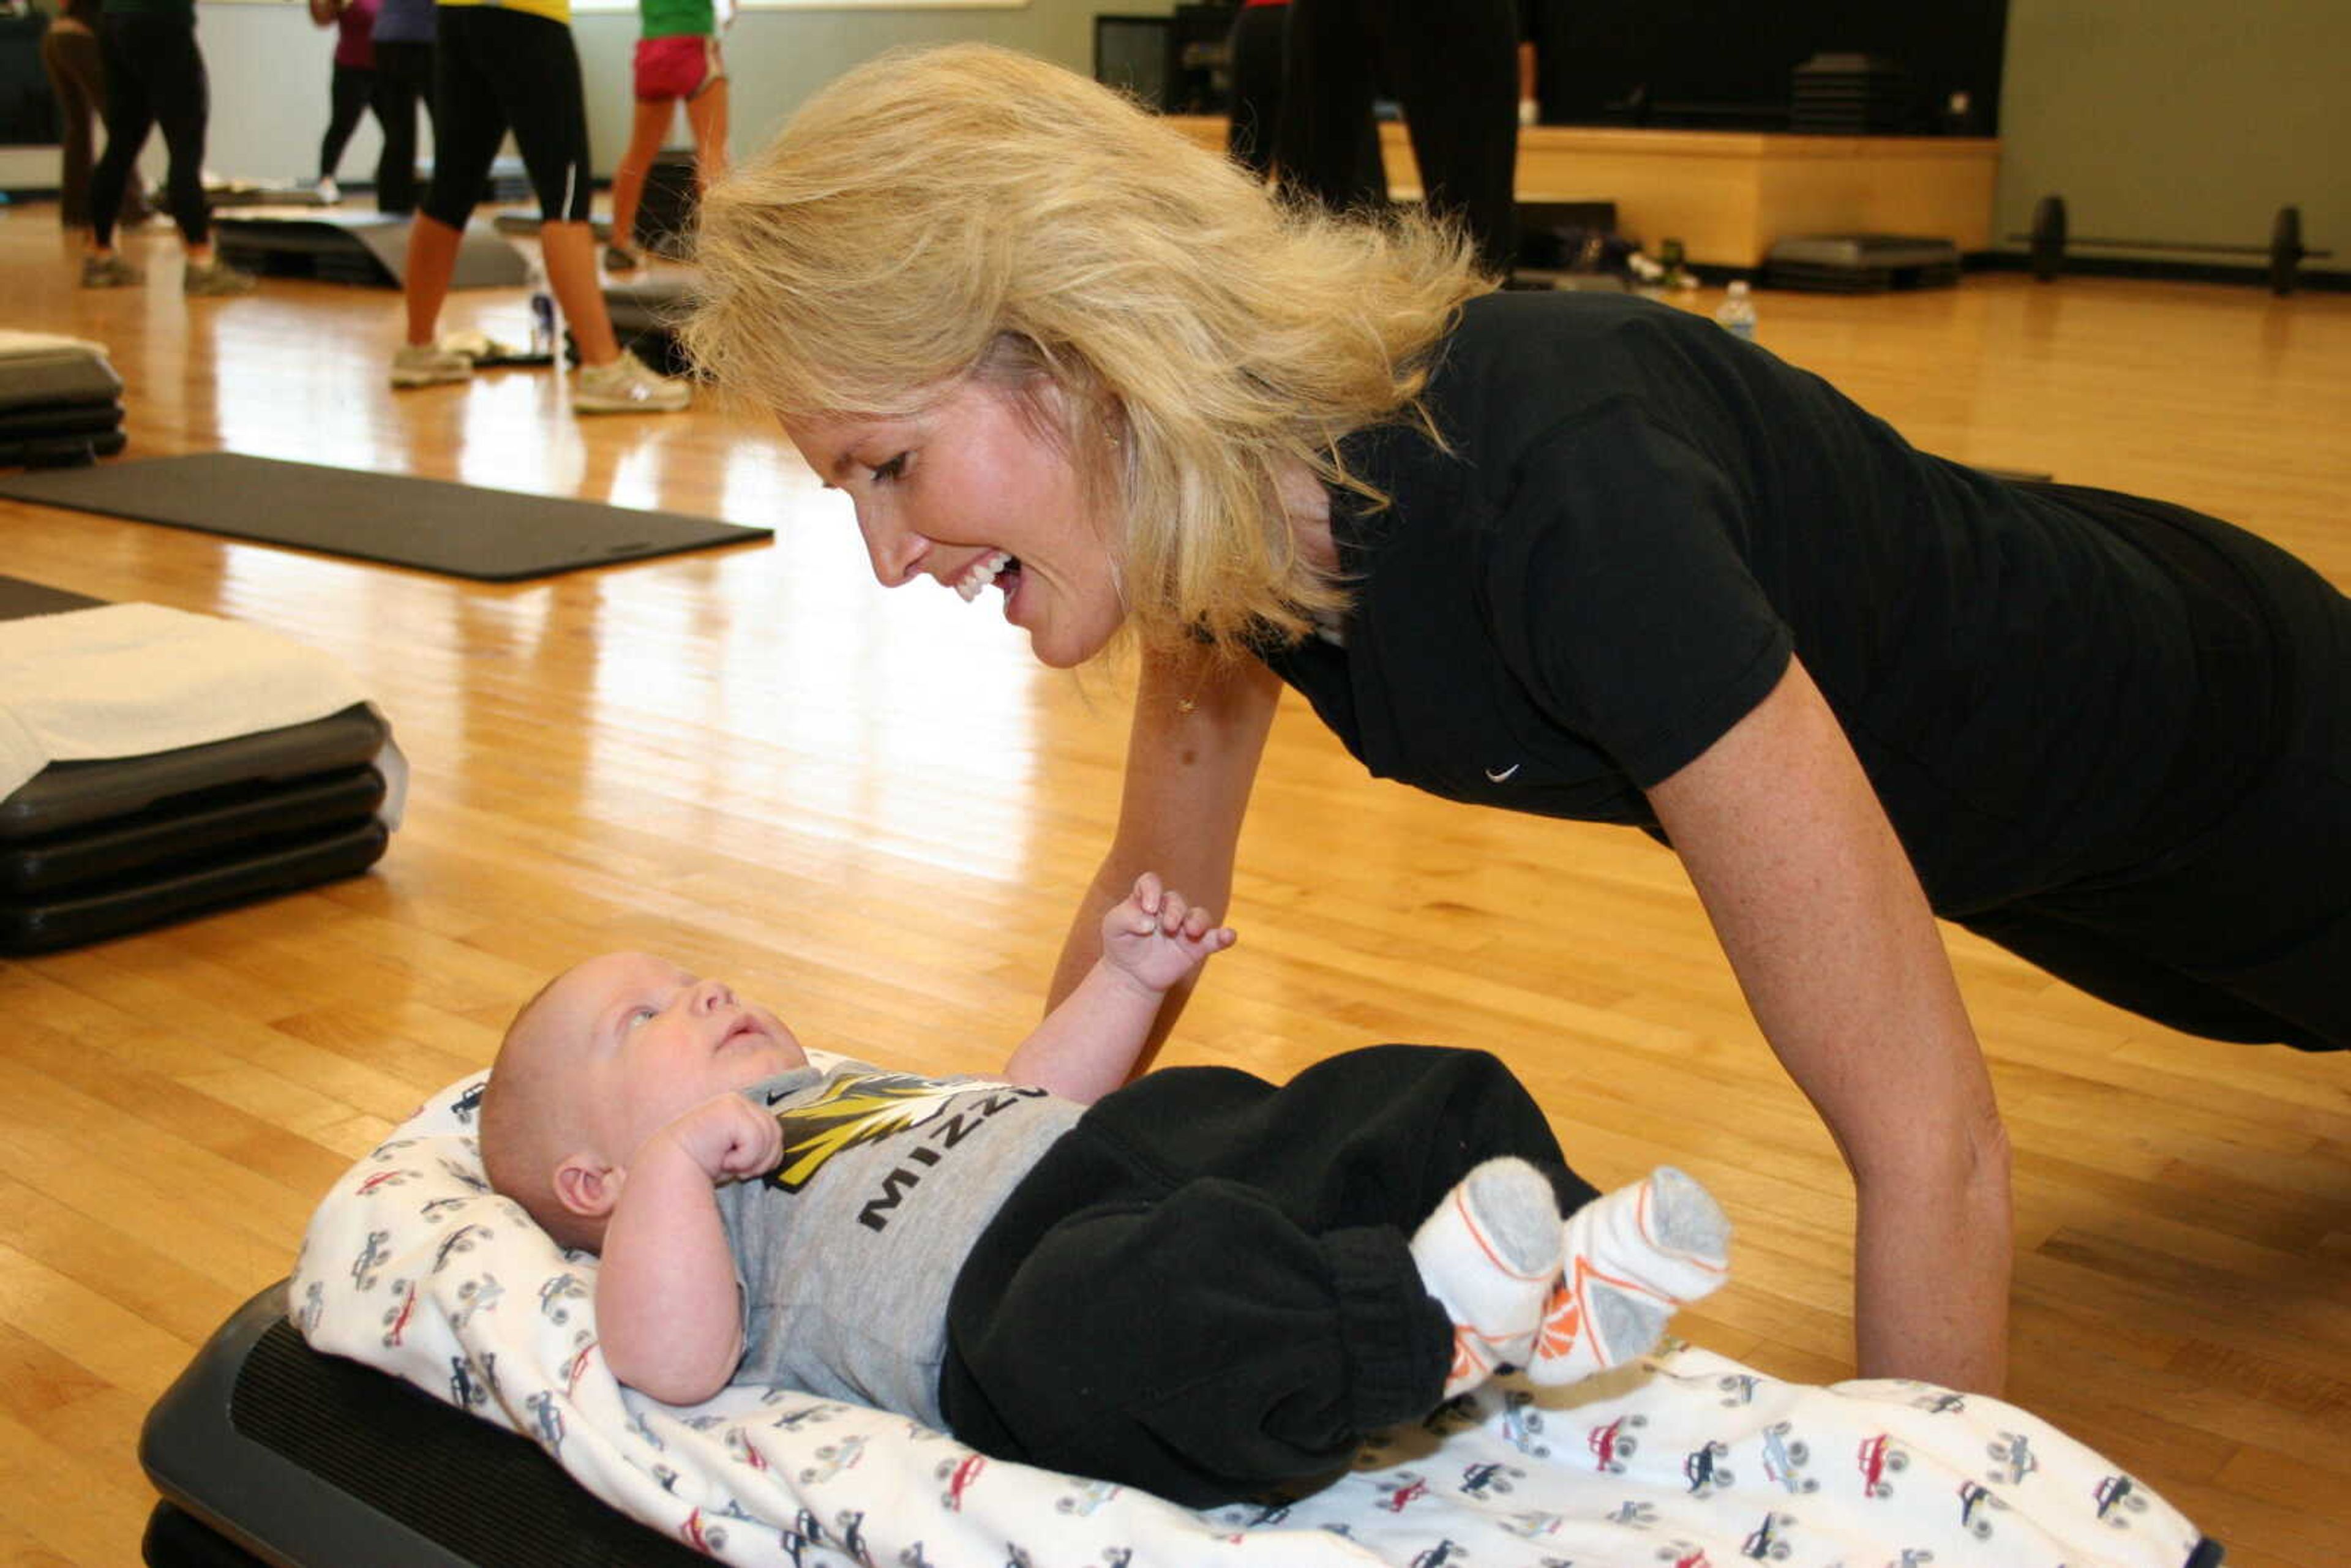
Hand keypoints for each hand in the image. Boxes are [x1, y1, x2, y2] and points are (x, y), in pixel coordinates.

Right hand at [652, 1092, 783, 1183]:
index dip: (764, 1158)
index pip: (775, 1134)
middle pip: (777, 1133)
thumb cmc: (701, 1170)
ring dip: (750, 1161)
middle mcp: (740, 1102)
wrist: (668, 1173)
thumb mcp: (737, 1156)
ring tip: (725, 1164)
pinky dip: (743, 1159)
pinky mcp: (731, 1107)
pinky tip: (721, 1160)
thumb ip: (756, 1144)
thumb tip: (790, 1149)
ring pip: (771, 1136)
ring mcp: (735, 1102)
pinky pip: (758, 1139)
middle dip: (759, 1160)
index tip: (736, 1167)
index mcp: (742, 1112)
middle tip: (731, 1167)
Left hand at [1100, 872, 1236, 995]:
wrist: (1131, 975)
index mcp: (1146, 899)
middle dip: (1174, 911)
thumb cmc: (1121, 944)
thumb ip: (1127, 917)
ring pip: (1199, 916)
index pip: (1151, 883)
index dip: (1151, 891)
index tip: (1149, 908)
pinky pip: (1215, 938)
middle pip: (1176, 900)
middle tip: (1167, 927)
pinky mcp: (1197, 946)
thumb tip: (1149, 922)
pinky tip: (1229, 936)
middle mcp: (1168, 909)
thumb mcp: (1113, 927)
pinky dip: (1224, 936)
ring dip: (1197, 921)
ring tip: (1191, 932)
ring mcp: (1185, 928)